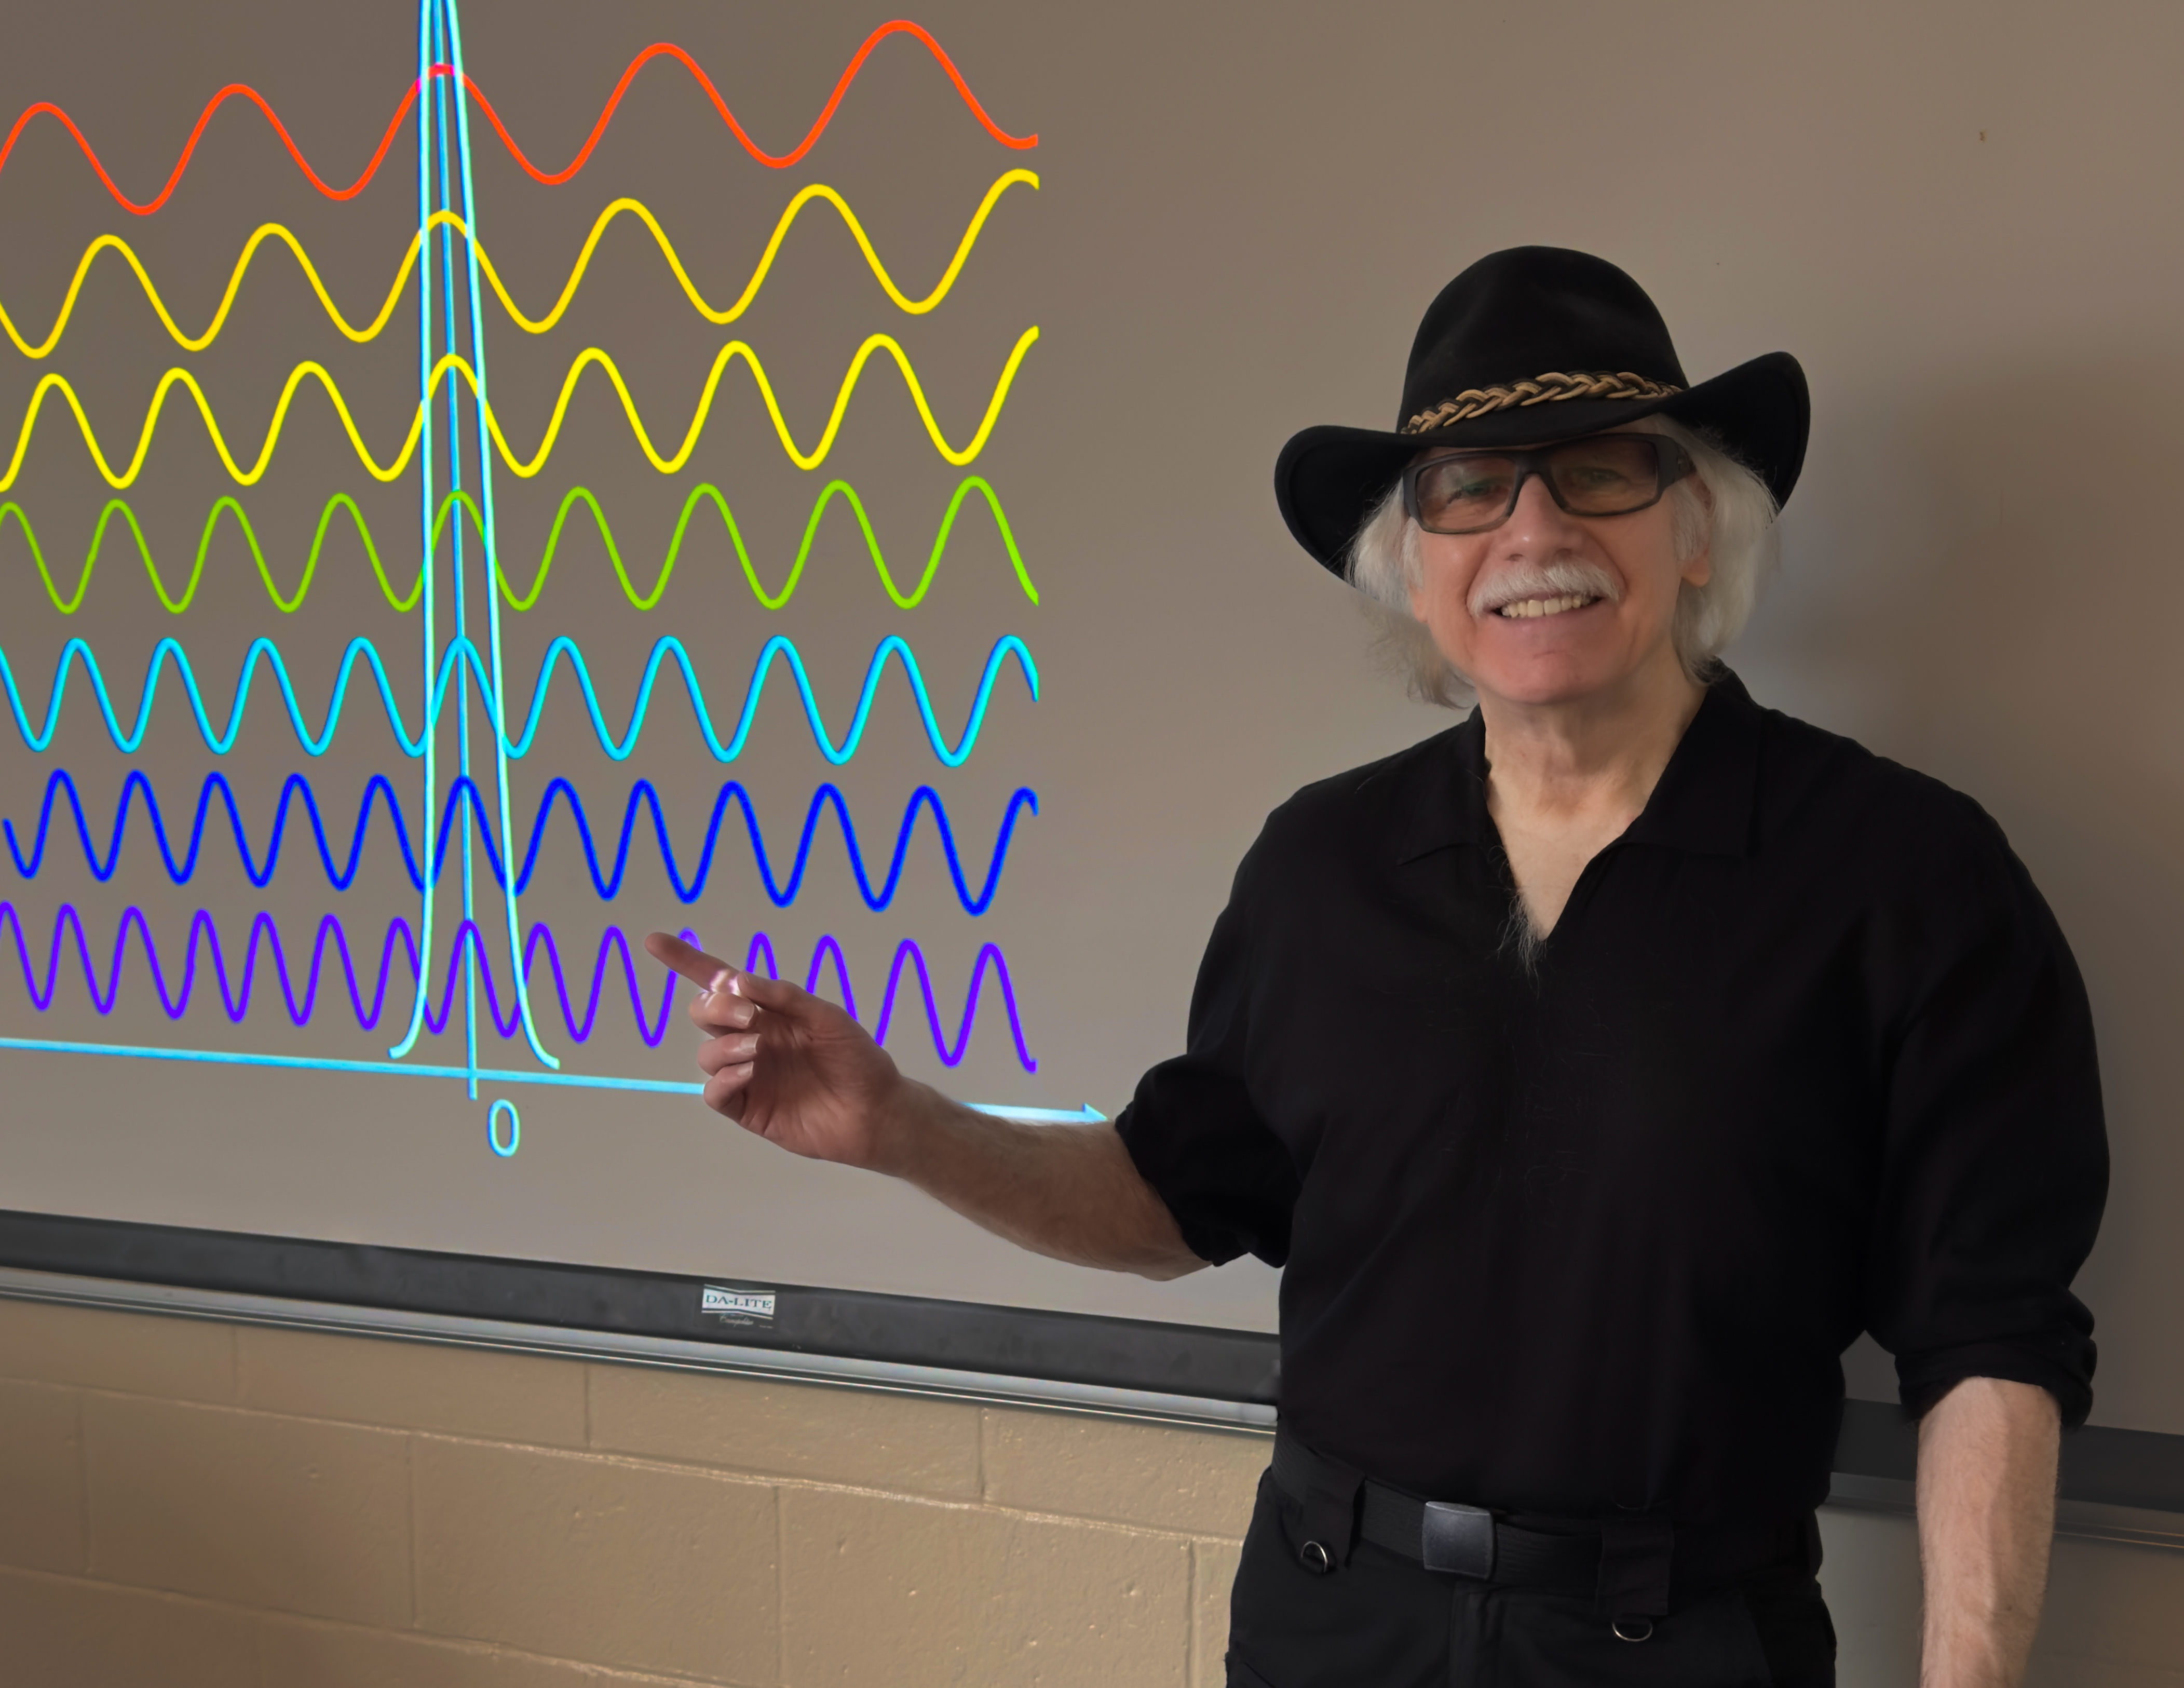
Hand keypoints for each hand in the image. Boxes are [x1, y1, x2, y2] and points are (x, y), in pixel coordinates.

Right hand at [645, 931, 909, 1169]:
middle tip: (748, 1015)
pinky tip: (749, 1073)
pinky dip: (723, 1079)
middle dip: (716, 1006)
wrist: (875, 1110)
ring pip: (707, 1053)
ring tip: (757, 1050)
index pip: (722, 983)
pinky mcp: (748, 1109)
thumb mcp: (827, 1017)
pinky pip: (715, 1092)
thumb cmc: (857, 1059)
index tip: (655, 942)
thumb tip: (736, 979)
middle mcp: (752, 1039)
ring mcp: (747, 1075)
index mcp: (770, 1012)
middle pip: (705, 1014)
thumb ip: (783, 997)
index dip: (688, 962)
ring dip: (725, 1045)